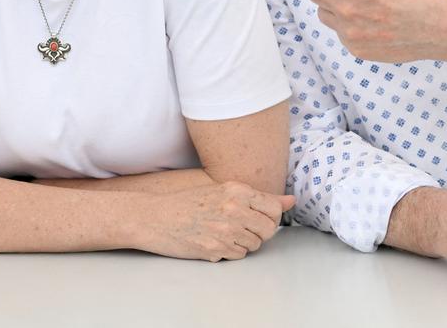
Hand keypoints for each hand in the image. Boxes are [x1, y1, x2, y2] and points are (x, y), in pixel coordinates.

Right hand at [139, 181, 294, 261]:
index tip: (258, 216)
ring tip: (224, 232)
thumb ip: (258, 196)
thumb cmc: (188, 202)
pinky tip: (214, 240)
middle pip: (268, 230)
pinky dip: (230, 251)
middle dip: (259, 232)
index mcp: (237, 191)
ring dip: (244, 242)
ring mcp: (224, 231)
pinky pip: (237, 256)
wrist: (155, 217)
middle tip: (241, 226)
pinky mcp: (214, 249)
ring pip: (254, 245)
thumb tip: (291, 200)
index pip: (274, 209)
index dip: (270, 215)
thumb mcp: (222, 190)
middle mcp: (233, 209)